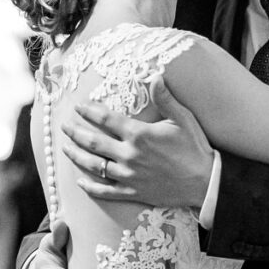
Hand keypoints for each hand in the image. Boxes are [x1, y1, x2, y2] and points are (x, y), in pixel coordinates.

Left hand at [61, 75, 213, 207]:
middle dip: (75, 132)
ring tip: (65, 148)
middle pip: (93, 142)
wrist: (205, 183)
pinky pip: (105, 191)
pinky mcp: (132, 193)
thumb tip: (156, 75)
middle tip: (64, 126)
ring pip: (94, 165)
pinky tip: (80, 181)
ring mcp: (128, 176)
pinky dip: (90, 187)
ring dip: (76, 156)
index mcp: (138, 134)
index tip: (78, 107)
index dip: (89, 111)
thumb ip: (165, 98)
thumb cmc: (195, 148)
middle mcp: (129, 155)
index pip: (105, 119)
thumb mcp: (183, 118)